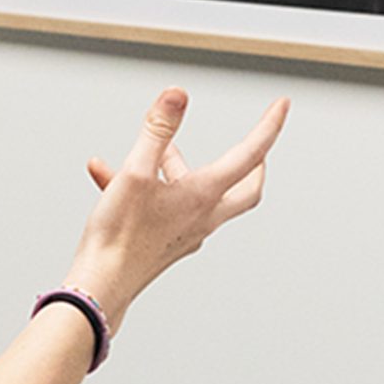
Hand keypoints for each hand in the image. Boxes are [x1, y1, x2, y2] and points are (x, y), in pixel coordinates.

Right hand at [68, 87, 287, 331]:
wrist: (100, 287)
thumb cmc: (118, 236)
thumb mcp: (135, 173)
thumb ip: (157, 131)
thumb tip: (177, 96)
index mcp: (204, 196)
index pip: (250, 155)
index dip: (269, 126)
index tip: (282, 105)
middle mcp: (202, 216)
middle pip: (244, 188)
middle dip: (253, 163)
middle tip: (256, 146)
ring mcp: (185, 231)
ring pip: (198, 192)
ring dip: (180, 166)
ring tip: (153, 148)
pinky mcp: (165, 241)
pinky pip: (164, 205)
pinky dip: (146, 185)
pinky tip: (106, 174)